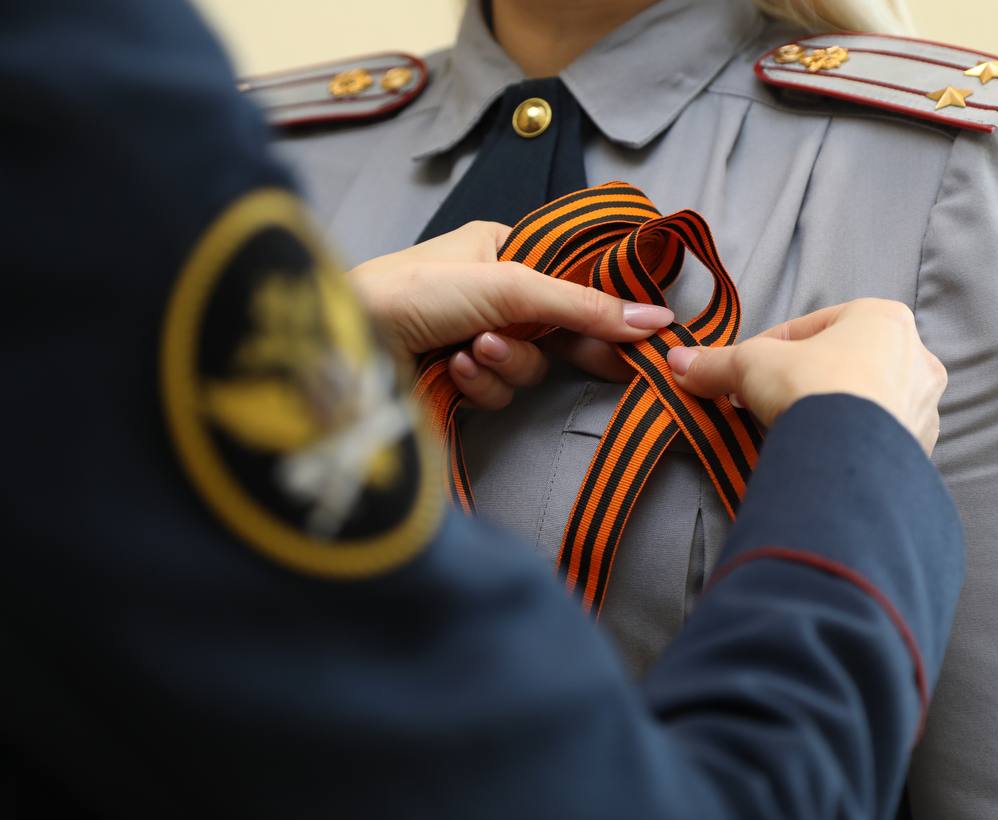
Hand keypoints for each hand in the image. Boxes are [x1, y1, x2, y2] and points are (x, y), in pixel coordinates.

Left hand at [349, 222, 672, 409]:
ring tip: (473, 351)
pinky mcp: (455, 378)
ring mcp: (472, 335)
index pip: (570, 280)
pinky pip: (497, 391)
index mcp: (501, 249)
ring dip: (506, 364)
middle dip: (553, 344)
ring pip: (528, 367)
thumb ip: (582, 306)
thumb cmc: (414, 292)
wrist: (341, 343)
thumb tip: (655, 320)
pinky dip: (481, 383)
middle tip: (609, 366)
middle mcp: (489, 291)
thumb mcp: (509, 287)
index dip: (604, 309)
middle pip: (555, 329)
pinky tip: (454, 369)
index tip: (642, 336)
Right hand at [666, 299, 946, 454]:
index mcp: (883, 318)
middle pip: (842, 363)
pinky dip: (849, 443)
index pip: (813, 328)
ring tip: (792, 430)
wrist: (849, 456)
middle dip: (802, 380)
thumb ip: (717, 363)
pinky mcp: (920, 448)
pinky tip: (821, 455)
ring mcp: (923, 406)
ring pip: (864, 401)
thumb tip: (677, 363)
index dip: (770, 349)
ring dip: (829, 411)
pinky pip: (876, 440)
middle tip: (764, 401)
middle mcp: (915, 356)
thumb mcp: (751, 366)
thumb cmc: (812, 387)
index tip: (743, 373)